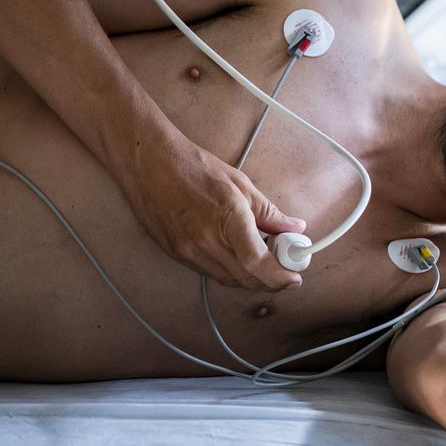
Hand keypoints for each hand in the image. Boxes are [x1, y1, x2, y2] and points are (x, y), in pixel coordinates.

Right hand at [125, 136, 307, 291]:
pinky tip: (238, 258)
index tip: (295, 276)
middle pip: (247, 279)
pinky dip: (230, 272)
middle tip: (286, 271)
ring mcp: (189, 251)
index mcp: (228, 218)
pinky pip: (211, 273)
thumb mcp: (240, 184)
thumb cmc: (195, 168)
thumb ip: (269, 212)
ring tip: (264, 262)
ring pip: (229, 280)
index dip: (280, 276)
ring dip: (251, 278)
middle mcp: (207, 241)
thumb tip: (295, 228)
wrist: (150, 165)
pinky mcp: (176, 255)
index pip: (258, 263)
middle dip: (271, 281)